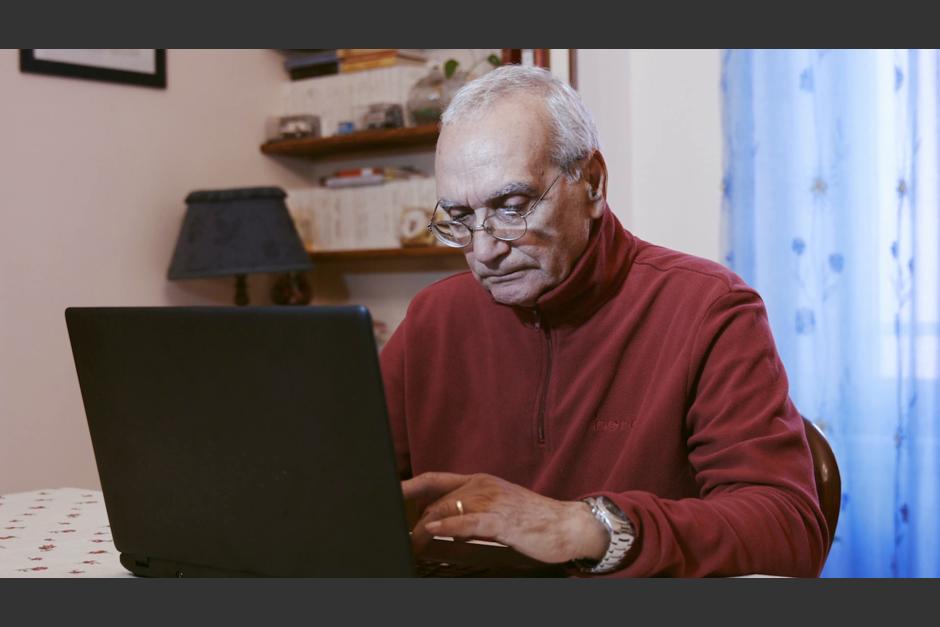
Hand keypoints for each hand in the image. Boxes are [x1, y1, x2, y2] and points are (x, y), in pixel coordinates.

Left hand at [401, 471, 609, 563]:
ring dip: (424, 529)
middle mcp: (482, 485)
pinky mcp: (500, 519)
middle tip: (406, 539)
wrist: (566, 524)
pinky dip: (447, 525)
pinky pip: (466, 521)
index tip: (389, 492)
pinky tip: (433, 530)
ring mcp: (491, 501)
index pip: (435, 479)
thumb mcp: (498, 506)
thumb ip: (470, 509)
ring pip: (447, 510)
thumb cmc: (532, 519)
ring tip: (413, 543)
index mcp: (480, 480)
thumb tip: (441, 522)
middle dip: (415, 520)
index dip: (409, 485)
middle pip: (436, 500)